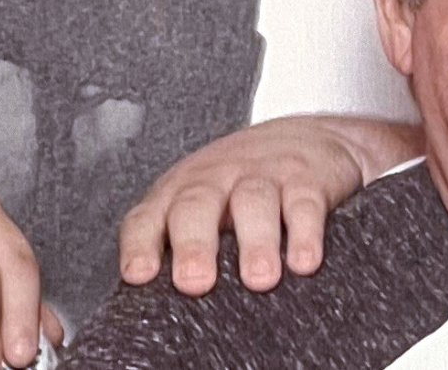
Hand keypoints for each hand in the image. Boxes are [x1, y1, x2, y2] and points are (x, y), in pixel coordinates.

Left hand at [117, 115, 421, 295]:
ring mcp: (262, 175)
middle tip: (194, 281)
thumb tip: (158, 311)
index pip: (148, 217)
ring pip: (253, 201)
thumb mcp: (203, 208)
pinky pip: (304, 203)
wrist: (310, 136)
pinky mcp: (307, 179)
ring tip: (258, 279)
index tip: (138, 275)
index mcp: (180, 192)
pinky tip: (303, 262)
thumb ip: (179, 247)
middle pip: (197, 205)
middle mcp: (216, 180)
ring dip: (255, 242)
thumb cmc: (241, 183)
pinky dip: (304, 233)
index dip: (140, 244)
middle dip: (193, 244)